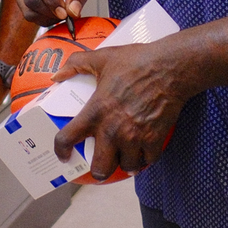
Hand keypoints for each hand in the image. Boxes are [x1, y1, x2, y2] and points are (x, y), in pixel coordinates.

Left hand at [51, 41, 186, 178]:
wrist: (170, 67)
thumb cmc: (137, 61)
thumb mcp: (101, 57)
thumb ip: (76, 64)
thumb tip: (57, 75)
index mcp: (96, 111)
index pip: (67, 139)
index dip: (61, 151)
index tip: (64, 155)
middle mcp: (113, 129)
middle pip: (100, 168)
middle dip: (99, 170)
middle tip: (100, 163)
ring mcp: (135, 137)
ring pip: (127, 166)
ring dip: (125, 163)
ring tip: (124, 156)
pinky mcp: (155, 139)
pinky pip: (148, 160)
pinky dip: (145, 158)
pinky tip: (143, 151)